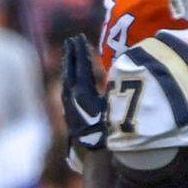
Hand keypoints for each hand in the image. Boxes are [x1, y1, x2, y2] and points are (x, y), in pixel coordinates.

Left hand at [61, 34, 106, 150]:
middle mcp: (72, 95)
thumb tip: (122, 69)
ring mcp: (67, 103)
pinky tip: (68, 75)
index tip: (79, 37)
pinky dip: (67, 76)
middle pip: (71, 69)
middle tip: (72, 39)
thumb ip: (115, 87)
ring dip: (68, 64)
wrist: (91, 150)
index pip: (82, 65)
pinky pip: (66, 87)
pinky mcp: (67, 109)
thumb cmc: (108, 128)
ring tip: (69, 53)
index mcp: (83, 91)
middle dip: (72, 53)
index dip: (81, 50)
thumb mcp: (114, 104)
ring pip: (66, 78)